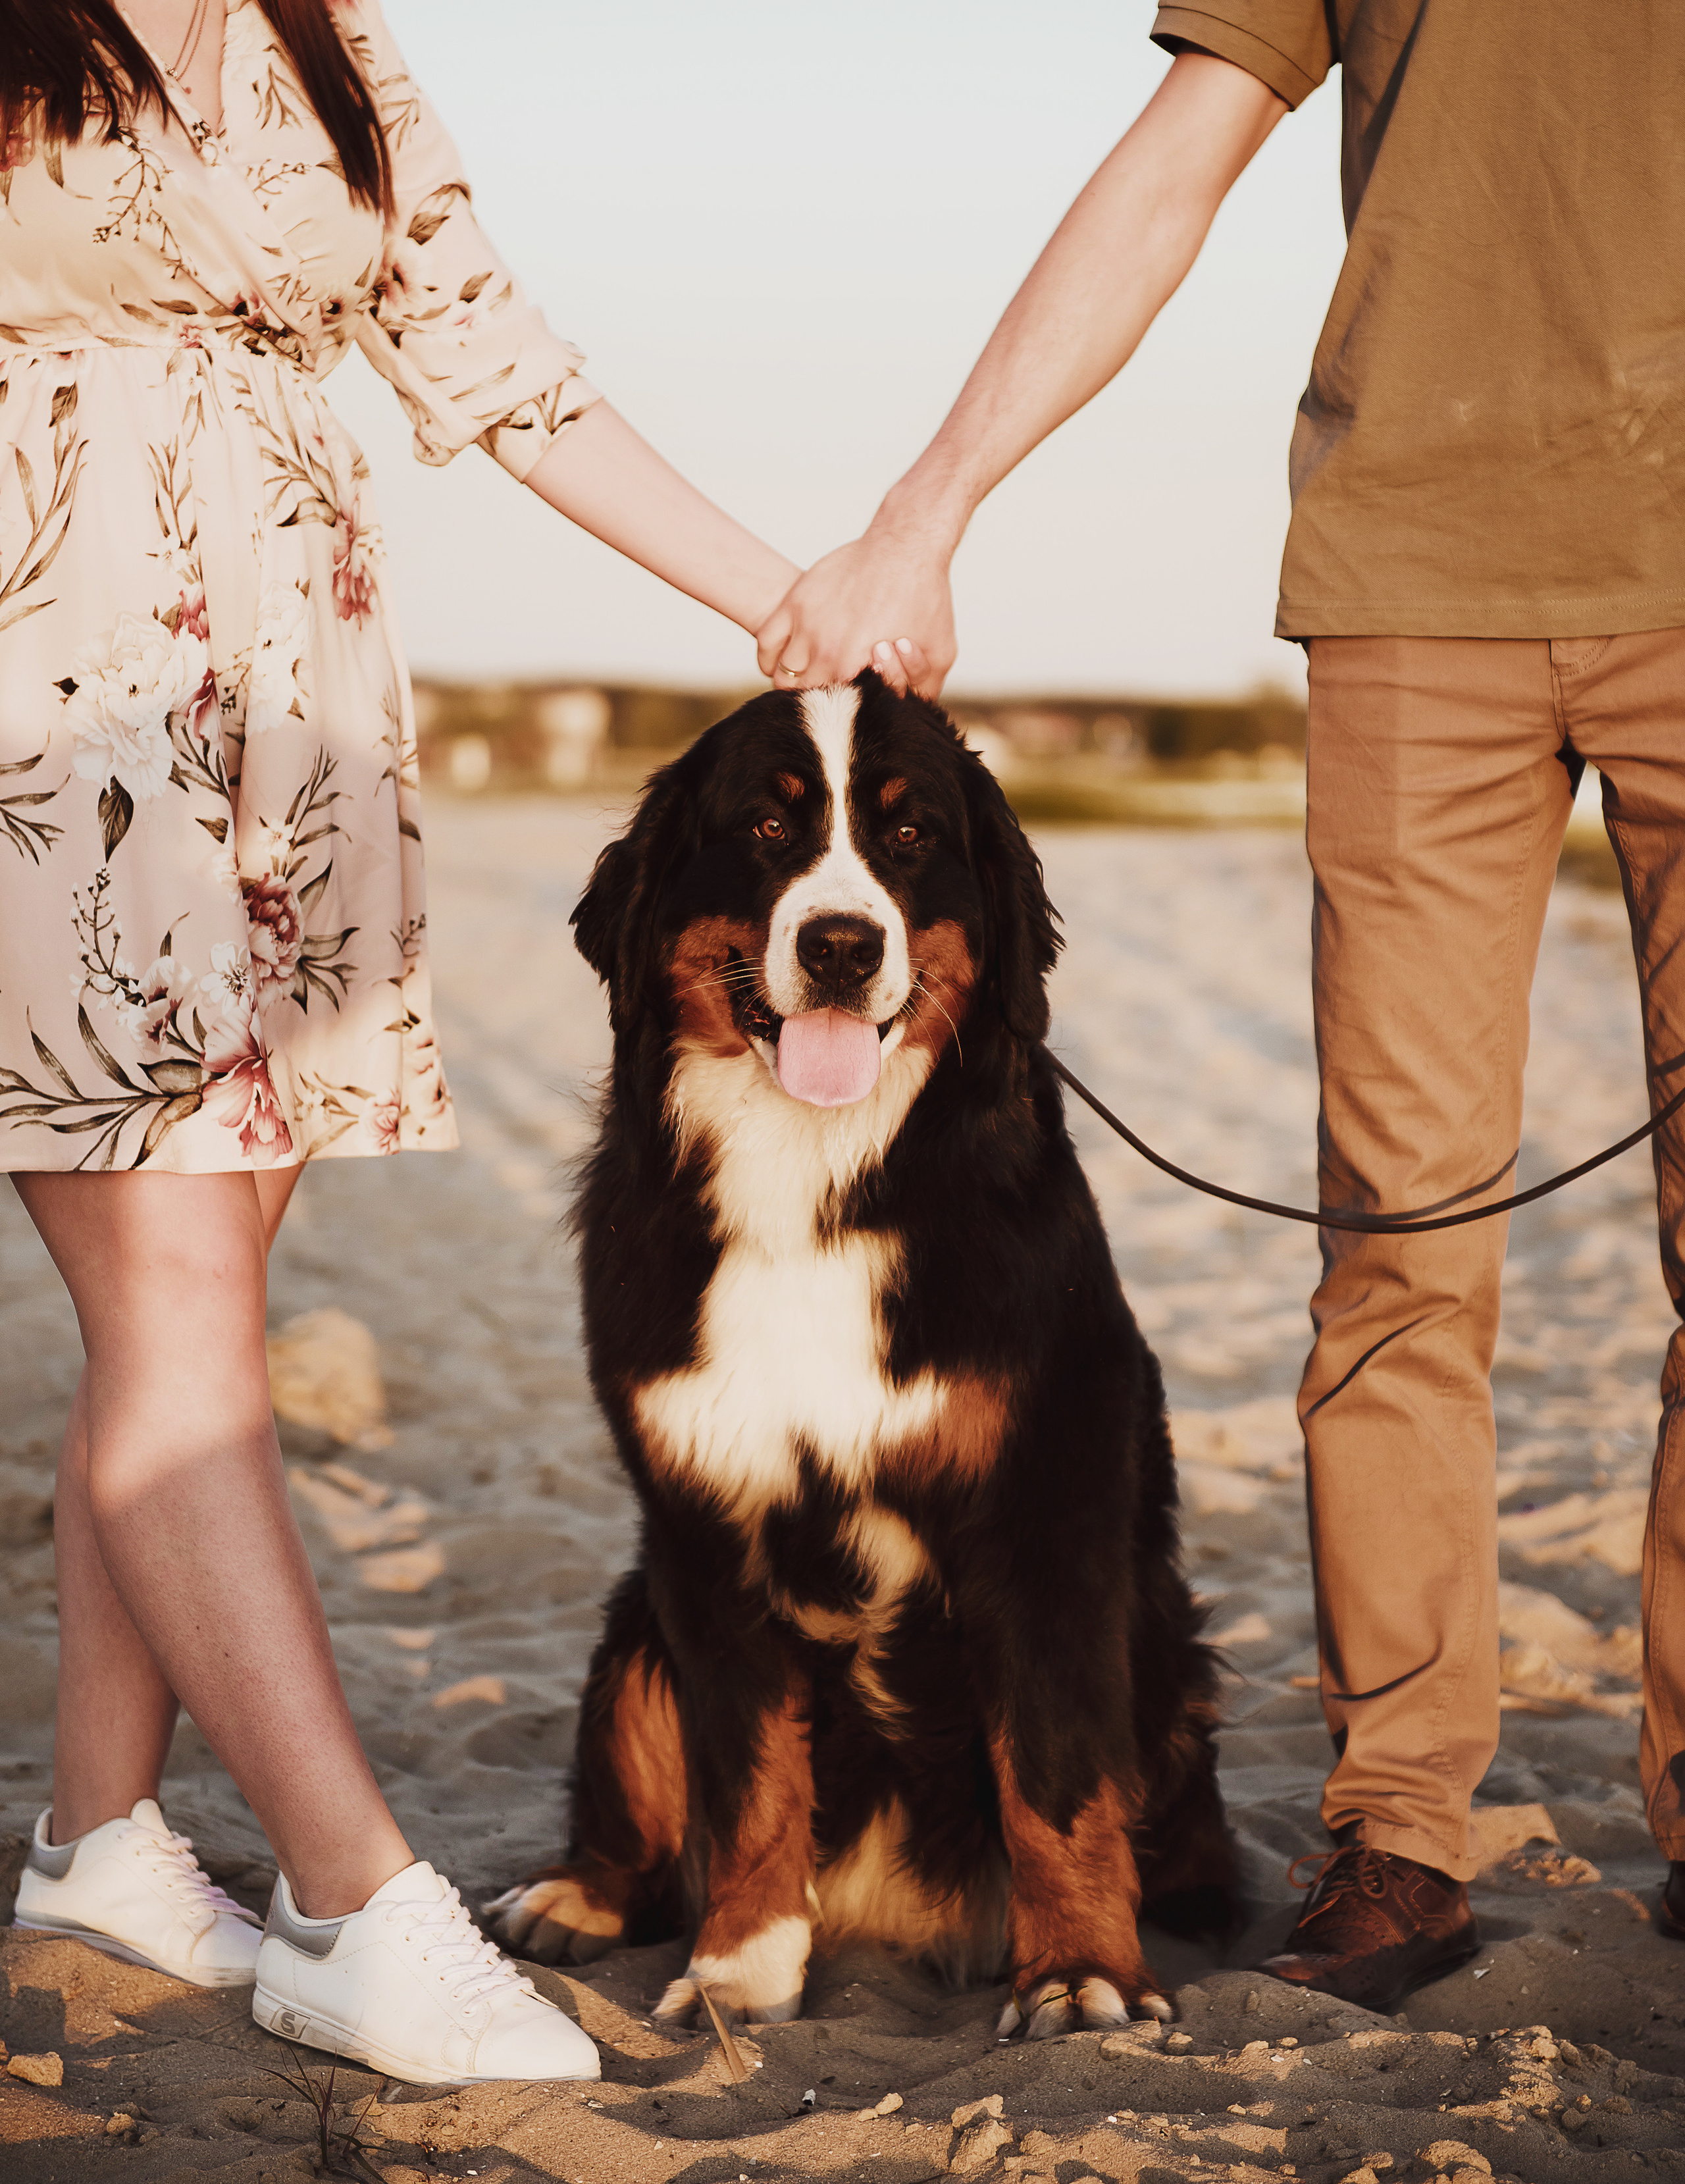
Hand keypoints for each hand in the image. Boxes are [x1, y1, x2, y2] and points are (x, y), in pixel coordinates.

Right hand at [756, 530, 957, 696]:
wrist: (905, 547)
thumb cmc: (927, 600)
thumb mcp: (940, 654)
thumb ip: (922, 691)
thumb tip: (903, 715)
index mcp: (857, 669)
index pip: (836, 712)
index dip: (846, 713)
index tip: (857, 701)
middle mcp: (825, 651)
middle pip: (805, 700)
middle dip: (819, 703)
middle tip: (835, 695)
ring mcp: (805, 625)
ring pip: (782, 678)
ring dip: (794, 685)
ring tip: (813, 682)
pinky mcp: (794, 602)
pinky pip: (765, 644)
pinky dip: (771, 660)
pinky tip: (790, 661)